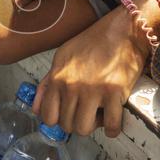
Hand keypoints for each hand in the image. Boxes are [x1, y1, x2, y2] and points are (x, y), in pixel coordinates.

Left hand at [32, 3, 149, 137]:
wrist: (123, 30)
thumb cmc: (93, 43)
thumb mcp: (63, 56)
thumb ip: (48, 83)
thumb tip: (36, 109)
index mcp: (58, 78)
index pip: (48, 115)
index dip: (57, 120)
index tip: (67, 115)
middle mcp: (72, 86)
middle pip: (67, 125)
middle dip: (76, 123)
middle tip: (85, 112)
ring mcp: (93, 91)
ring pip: (84, 129)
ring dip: (92, 127)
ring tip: (97, 115)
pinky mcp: (115, 93)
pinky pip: (111, 125)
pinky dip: (112, 128)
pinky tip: (112, 121)